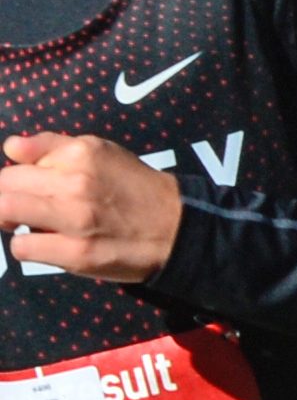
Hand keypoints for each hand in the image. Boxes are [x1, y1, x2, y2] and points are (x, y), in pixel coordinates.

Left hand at [0, 134, 181, 282]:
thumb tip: (11, 147)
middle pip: (5, 187)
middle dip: (5, 200)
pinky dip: (27, 247)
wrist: (176, 228)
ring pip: (6, 212)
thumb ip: (52, 146)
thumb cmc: (135, 188)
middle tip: (17, 210)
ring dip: (10, 221)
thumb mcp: (100, 151)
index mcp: (79, 154)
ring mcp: (75, 220)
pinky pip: (23, 248)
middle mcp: (75, 182)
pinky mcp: (76, 254)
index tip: (24, 190)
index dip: (14, 179)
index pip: (15, 163)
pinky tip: (47, 245)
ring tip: (31, 225)